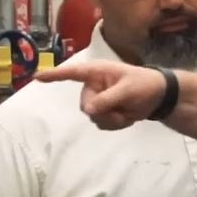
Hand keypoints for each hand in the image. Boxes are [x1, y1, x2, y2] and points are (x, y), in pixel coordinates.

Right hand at [34, 60, 167, 129]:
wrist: (160, 97)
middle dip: (103, 111)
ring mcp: (99, 99)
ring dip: (112, 119)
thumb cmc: (145, 85)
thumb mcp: (127, 90)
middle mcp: (94, 85)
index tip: (37, 77)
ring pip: (93, 118)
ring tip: (128, 112)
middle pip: (85, 105)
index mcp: (97, 72)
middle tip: (122, 108)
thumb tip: (88, 110)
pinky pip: (102, 124)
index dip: (54, 75)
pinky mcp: (105, 111)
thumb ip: (107, 99)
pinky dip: (116, 124)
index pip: (72, 73)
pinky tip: (128, 117)